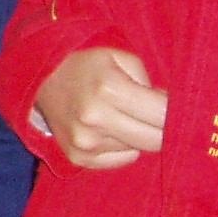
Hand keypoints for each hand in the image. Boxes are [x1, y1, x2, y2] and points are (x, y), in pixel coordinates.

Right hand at [34, 46, 167, 169]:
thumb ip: (150, 83)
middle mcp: (95, 120)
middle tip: (157, 113)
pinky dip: (123, 146)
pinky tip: (109, 128)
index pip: (163, 114)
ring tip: (122, 115)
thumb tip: (172, 112)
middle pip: (156, 140)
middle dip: (164, 127)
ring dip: (138, 134)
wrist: (39, 76)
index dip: (177, 110)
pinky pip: (122, 159)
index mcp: (109, 90)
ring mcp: (84, 142)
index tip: (178, 105)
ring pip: (139, 149)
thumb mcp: (123, 57)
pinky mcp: (78, 157)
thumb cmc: (87, 62)